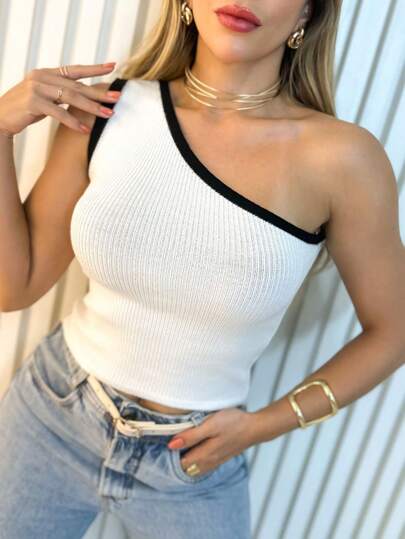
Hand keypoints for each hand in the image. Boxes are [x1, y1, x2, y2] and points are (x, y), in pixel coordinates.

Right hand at [0, 62, 120, 136]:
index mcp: (47, 73)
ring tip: (108, 114)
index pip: (75, 69)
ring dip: (92, 107)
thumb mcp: (45, 98)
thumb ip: (61, 94)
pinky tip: (85, 129)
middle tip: (117, 97)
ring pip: (70, 98)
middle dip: (99, 93)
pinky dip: (73, 122)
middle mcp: (42, 77)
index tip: (113, 66)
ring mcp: (36, 88)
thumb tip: (84, 97)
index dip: (94, 68)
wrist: (0, 117)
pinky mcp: (32, 102)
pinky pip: (58, 113)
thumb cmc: (26, 110)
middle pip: (77, 86)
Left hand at [167, 407, 255, 475]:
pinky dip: (194, 460)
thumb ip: (191, 436)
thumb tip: (171, 445)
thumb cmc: (233, 422)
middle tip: (165, 445)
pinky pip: (202, 464)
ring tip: (176, 447)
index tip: (160, 445)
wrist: (255, 427)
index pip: (179, 464)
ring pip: (194, 467)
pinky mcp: (220, 457)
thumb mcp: (211, 425)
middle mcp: (208, 462)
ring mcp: (215, 461)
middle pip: (185, 467)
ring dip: (184, 460)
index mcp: (204, 455)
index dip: (168, 457)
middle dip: (174, 460)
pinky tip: (192, 450)